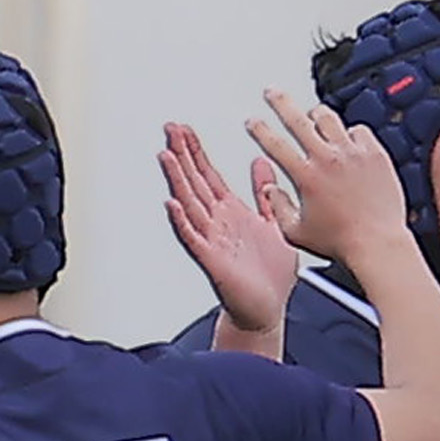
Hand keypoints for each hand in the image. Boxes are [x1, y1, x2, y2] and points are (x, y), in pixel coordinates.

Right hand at [162, 121, 302, 344]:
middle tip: (169, 130)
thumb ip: (264, 194)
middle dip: (182, 156)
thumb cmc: (270, 275)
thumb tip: (260, 163)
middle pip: (194, 183)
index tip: (184, 130)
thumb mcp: (274, 223)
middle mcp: (217, 224)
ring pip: (189, 205)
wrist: (267, 311)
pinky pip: (194, 239)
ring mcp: (212, 241)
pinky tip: (172, 206)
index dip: (196, 152)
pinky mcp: (212, 261)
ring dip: (177, 182)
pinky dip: (182, 223)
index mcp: (232, 213)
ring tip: (166, 158)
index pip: (208, 175)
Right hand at [243, 90, 411, 272]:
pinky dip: (350, 132)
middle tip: (272, 94)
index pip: (274, 144)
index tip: (253, 122)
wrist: (378, 243)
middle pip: (297, 118)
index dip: (260, 129)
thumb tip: (270, 190)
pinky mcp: (375, 154)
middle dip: (280, 102)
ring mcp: (353, 154)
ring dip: (317, 115)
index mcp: (306, 176)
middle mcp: (328, 159)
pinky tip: (348, 139)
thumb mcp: (297, 232)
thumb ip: (278, 208)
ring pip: (329, 118)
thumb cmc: (341, 242)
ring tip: (313, 115)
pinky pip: (359, 130)